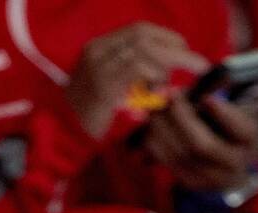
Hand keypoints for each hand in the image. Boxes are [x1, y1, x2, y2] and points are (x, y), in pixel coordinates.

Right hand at [65, 23, 205, 140]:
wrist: (62, 137)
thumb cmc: (90, 120)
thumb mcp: (112, 92)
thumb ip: (132, 78)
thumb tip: (164, 74)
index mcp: (98, 48)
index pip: (137, 30)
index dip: (164, 35)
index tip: (183, 46)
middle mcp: (97, 51)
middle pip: (142, 35)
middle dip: (173, 45)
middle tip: (195, 62)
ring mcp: (98, 66)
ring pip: (142, 49)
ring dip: (167, 62)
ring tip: (176, 81)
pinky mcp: (103, 85)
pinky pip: (136, 68)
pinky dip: (154, 76)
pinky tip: (159, 90)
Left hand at [144, 93, 257, 192]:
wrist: (227, 158)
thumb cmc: (227, 122)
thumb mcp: (232, 106)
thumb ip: (213, 97)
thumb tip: (184, 91)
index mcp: (250, 140)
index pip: (241, 130)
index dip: (223, 115)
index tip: (207, 98)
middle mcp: (233, 165)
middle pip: (204, 146)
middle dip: (183, 118)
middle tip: (170, 95)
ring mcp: (211, 179)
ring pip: (182, 155)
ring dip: (164, 128)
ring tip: (156, 106)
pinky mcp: (191, 182)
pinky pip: (169, 162)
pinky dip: (156, 142)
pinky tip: (153, 125)